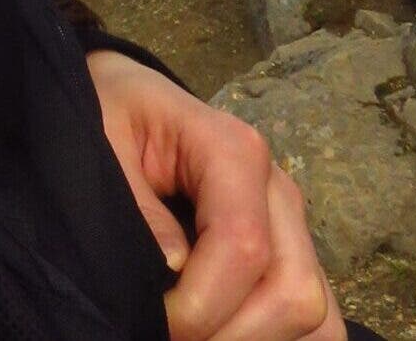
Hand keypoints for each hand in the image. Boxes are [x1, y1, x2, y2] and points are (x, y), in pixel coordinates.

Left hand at [86, 50, 341, 340]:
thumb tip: (173, 270)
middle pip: (293, 292)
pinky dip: (274, 338)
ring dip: (254, 340)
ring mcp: (292, 224)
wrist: (123, 98)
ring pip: (315, 315)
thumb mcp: (100, 141)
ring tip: (192, 334)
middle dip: (229, 332)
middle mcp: (278, 188)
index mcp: (234, 150)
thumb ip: (135, 205)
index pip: (244, 249)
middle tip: (168, 334)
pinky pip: (313, 318)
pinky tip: (218, 331)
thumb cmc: (108, 114)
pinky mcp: (291, 251)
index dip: (200, 304)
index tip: (154, 320)